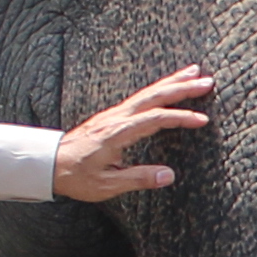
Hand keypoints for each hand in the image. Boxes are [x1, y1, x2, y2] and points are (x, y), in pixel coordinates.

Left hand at [55, 64, 212, 199]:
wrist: (48, 164)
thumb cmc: (76, 176)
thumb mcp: (106, 185)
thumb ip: (138, 179)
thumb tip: (169, 175)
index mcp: (117, 133)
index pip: (155, 119)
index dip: (180, 117)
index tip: (202, 119)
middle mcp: (116, 118)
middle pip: (154, 96)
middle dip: (182, 87)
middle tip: (207, 81)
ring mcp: (113, 114)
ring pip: (147, 92)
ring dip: (172, 82)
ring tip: (194, 72)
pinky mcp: (112, 116)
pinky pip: (140, 97)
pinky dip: (158, 89)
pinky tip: (167, 87)